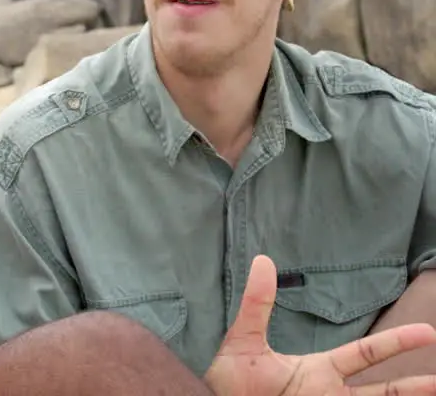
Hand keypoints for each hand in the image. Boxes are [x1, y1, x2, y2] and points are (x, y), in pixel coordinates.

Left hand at [204, 255, 435, 395]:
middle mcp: (328, 393)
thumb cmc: (227, 378)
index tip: (428, 332)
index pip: (364, 355)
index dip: (395, 343)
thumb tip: (263, 261)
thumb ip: (256, 304)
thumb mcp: (243, 339)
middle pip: (383, 392)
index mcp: (317, 371)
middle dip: (414, 387)